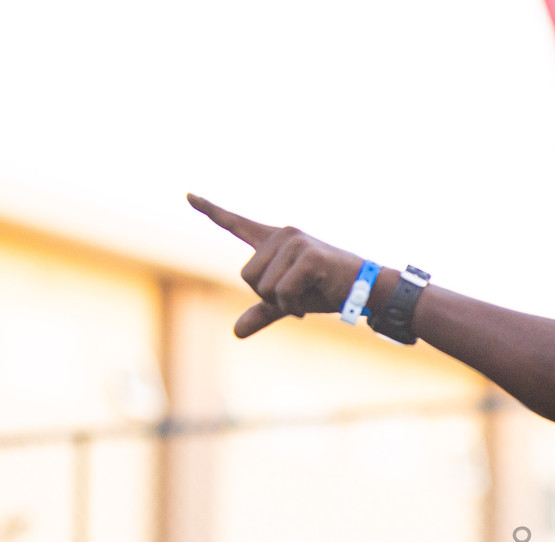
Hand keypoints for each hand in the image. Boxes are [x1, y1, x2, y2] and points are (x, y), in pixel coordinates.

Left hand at [187, 194, 366, 337]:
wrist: (366, 289)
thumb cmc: (328, 290)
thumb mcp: (290, 301)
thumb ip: (262, 311)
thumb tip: (236, 332)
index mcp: (275, 240)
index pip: (236, 223)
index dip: (211, 210)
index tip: (188, 195)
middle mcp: (282, 235)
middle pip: (247, 276)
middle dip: (269, 296)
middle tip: (298, 295)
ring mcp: (295, 243)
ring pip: (263, 287)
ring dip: (285, 302)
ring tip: (309, 294)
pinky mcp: (308, 256)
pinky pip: (282, 292)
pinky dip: (295, 306)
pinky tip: (313, 298)